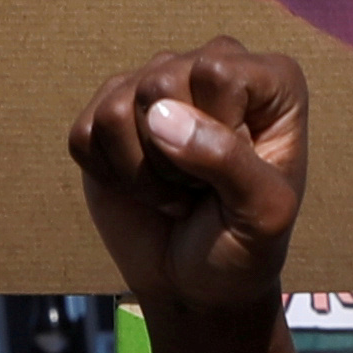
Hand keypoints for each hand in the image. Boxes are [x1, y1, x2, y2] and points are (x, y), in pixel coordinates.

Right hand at [66, 44, 308, 323]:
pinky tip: (141, 188)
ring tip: (173, 189)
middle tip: (199, 187)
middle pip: (160, 84)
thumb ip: (227, 159)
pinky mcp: (107, 113)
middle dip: (172, 158)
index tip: (234, 173)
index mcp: (268, 80)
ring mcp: (155, 86)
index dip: (216, 131)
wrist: (198, 285)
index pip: (217, 72)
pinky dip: (107, 175)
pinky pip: (84, 133)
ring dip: (140, 172)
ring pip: (115, 110)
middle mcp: (211, 67)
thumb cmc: (245, 245)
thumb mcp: (263, 213)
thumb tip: (161, 116)